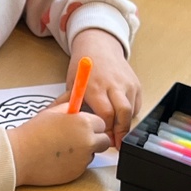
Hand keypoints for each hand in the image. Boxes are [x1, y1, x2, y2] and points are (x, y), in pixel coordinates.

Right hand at [7, 102, 109, 185]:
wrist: (20, 156)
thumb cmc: (33, 133)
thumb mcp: (53, 112)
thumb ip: (72, 108)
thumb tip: (81, 105)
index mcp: (83, 123)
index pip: (102, 123)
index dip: (92, 124)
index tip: (82, 126)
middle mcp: (88, 141)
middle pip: (104, 140)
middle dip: (95, 139)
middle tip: (78, 138)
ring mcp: (83, 159)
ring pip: (93, 154)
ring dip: (85, 151)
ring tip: (63, 148)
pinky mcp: (77, 172)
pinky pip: (83, 166)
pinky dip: (75, 162)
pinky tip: (60, 158)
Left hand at [68, 27, 139, 145]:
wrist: (100, 46)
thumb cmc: (84, 67)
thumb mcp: (73, 84)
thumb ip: (68, 104)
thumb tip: (54, 121)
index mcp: (95, 86)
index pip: (105, 114)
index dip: (105, 129)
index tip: (101, 139)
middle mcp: (114, 84)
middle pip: (123, 114)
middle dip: (120, 132)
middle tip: (115, 144)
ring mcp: (127, 84)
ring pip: (131, 111)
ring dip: (125, 125)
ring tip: (117, 135)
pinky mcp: (136, 85)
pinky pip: (136, 106)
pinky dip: (129, 116)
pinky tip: (121, 119)